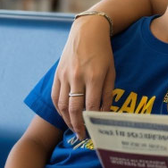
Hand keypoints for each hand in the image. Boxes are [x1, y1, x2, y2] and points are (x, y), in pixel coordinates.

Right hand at [51, 15, 116, 138]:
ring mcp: (65, 75)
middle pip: (74, 109)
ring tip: (73, 129)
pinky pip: (55, 95)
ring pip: (62, 105)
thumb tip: (104, 114)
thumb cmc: (103, 52)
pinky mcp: (57, 73)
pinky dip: (58, 108)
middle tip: (82, 136)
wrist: (87, 31)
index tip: (95, 131)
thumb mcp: (111, 71)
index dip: (92, 121)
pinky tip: (64, 115)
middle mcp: (78, 76)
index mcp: (95, 76)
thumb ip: (107, 93)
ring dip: (67, 120)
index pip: (92, 106)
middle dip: (78, 126)